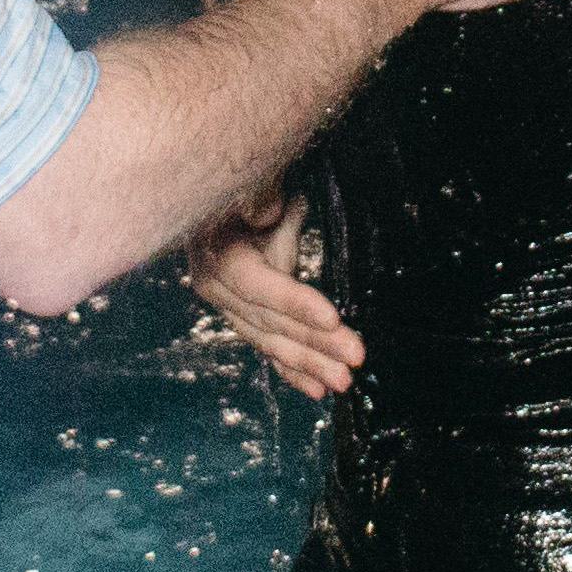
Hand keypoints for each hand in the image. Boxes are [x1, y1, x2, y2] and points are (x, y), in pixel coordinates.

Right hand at [183, 188, 363, 396]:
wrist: (216, 200)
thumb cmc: (242, 188)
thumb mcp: (251, 182)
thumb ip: (259, 194)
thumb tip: (267, 211)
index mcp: (220, 256)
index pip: (258, 286)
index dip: (295, 302)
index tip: (333, 318)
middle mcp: (218, 289)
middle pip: (271, 321)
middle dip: (316, 342)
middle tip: (355, 357)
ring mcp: (229, 308)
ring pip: (272, 341)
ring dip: (310, 363)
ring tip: (343, 381)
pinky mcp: (243, 318)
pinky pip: (269, 347)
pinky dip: (293, 370)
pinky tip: (317, 390)